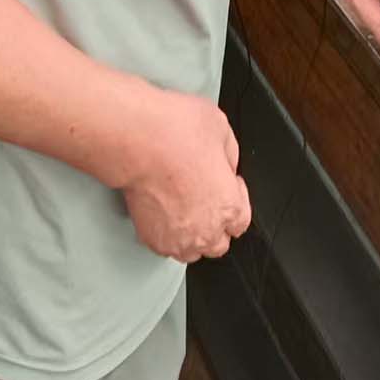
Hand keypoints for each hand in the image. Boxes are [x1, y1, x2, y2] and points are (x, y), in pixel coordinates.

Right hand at [122, 89, 251, 263]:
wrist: (137, 139)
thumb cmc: (176, 133)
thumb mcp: (221, 129)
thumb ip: (230, 155)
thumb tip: (227, 163)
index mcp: (229, 206)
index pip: (241, 222)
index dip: (234, 199)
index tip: (225, 186)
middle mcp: (206, 230)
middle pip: (219, 243)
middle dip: (215, 223)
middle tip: (204, 199)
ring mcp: (177, 238)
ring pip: (191, 251)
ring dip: (191, 235)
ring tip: (182, 208)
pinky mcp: (150, 238)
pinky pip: (165, 246)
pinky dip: (166, 233)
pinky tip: (163, 211)